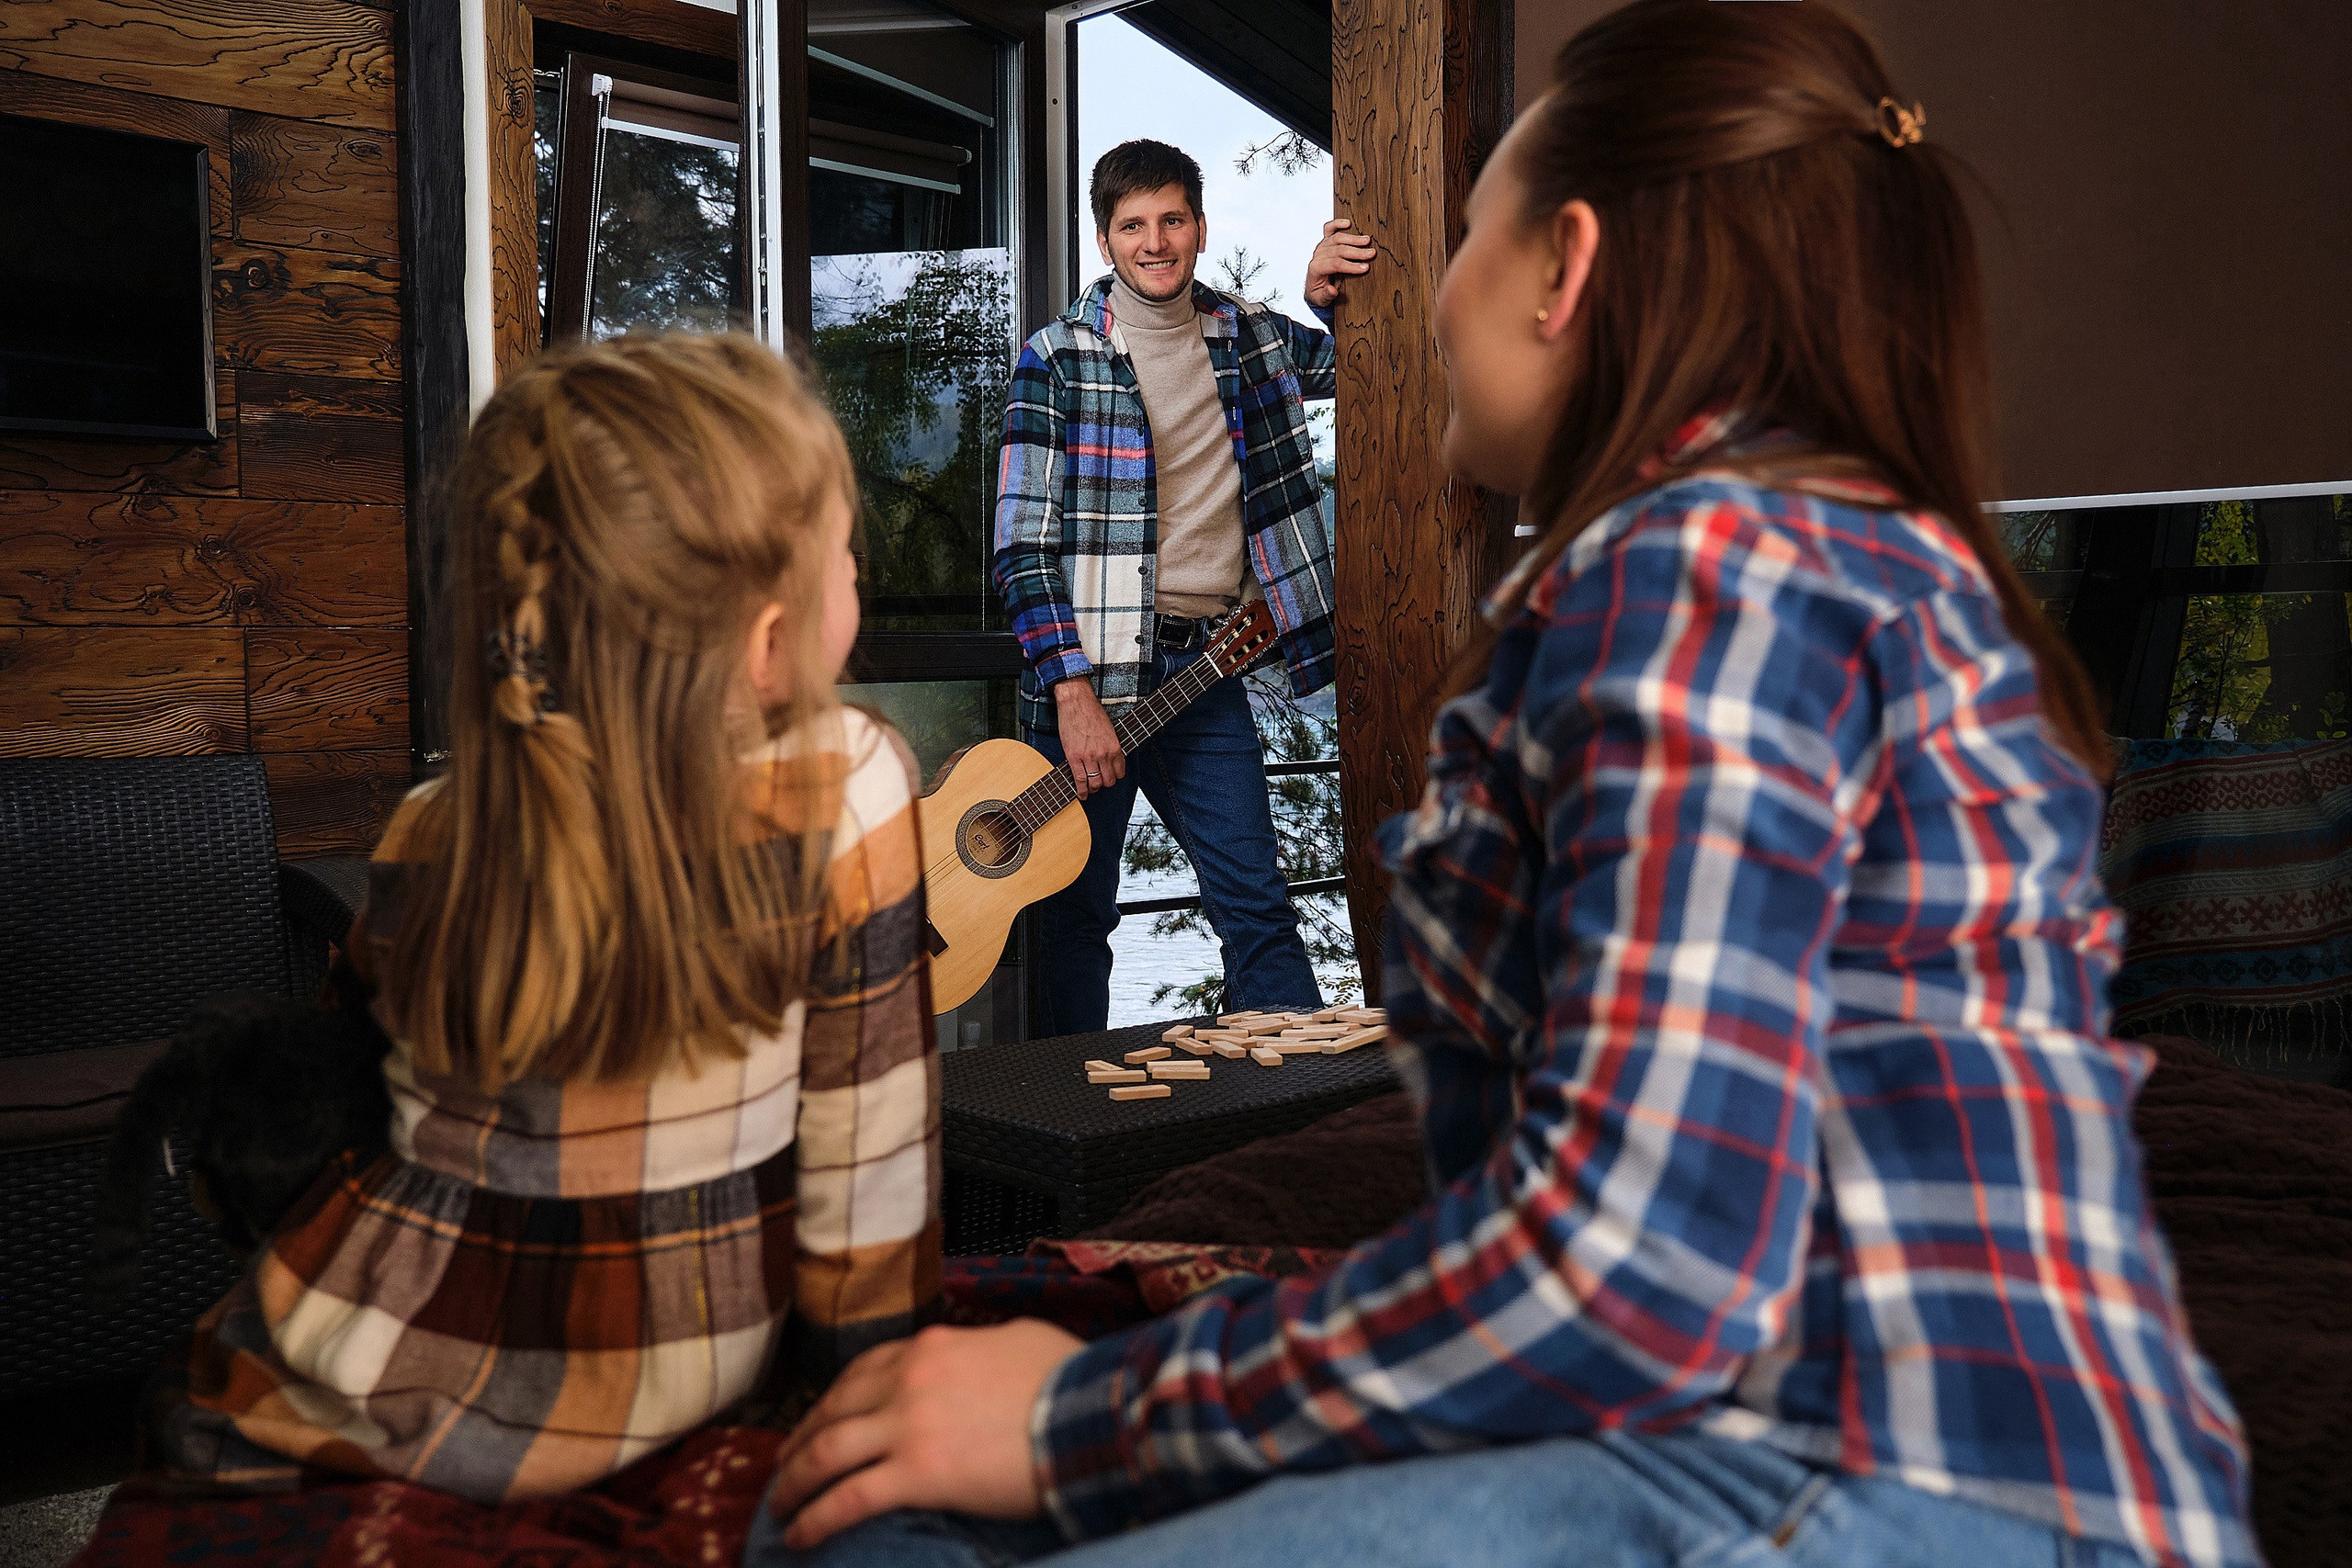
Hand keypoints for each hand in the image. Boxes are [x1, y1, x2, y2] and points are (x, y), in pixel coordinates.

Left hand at [766, 1319, 1084, 1549]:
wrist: (1091, 1415)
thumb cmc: (1070, 1379)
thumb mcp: (1020, 1339)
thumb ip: (985, 1345)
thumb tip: (982, 1354)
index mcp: (931, 1346)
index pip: (861, 1372)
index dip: (831, 1402)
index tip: (816, 1423)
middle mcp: (909, 1379)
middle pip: (833, 1411)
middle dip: (800, 1442)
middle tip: (784, 1468)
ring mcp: (910, 1425)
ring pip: (827, 1453)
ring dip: (795, 1482)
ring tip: (780, 1507)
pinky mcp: (919, 1473)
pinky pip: (849, 1498)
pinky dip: (816, 1517)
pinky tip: (799, 1535)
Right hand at [1055, 679, 1123, 799]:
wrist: (1076, 702)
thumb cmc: (1092, 712)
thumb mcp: (1109, 730)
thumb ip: (1110, 746)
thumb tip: (1110, 760)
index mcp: (1115, 747)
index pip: (1120, 772)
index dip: (1116, 776)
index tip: (1111, 776)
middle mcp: (1104, 754)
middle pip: (1108, 781)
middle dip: (1105, 784)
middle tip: (1100, 782)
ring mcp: (1089, 757)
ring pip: (1095, 783)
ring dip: (1093, 788)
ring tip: (1090, 788)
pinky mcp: (1074, 757)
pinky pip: (1080, 780)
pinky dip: (1081, 790)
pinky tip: (1082, 794)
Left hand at [1304, 217, 1375, 308]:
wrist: (1312, 286)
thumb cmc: (1318, 293)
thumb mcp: (1320, 300)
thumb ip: (1325, 296)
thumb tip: (1332, 290)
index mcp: (1316, 269)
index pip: (1335, 264)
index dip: (1351, 266)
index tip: (1365, 268)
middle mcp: (1318, 255)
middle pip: (1338, 250)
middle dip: (1357, 252)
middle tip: (1372, 254)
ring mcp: (1321, 246)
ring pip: (1337, 238)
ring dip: (1353, 238)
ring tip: (1368, 240)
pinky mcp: (1324, 241)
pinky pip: (1329, 228)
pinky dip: (1337, 224)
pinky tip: (1348, 223)